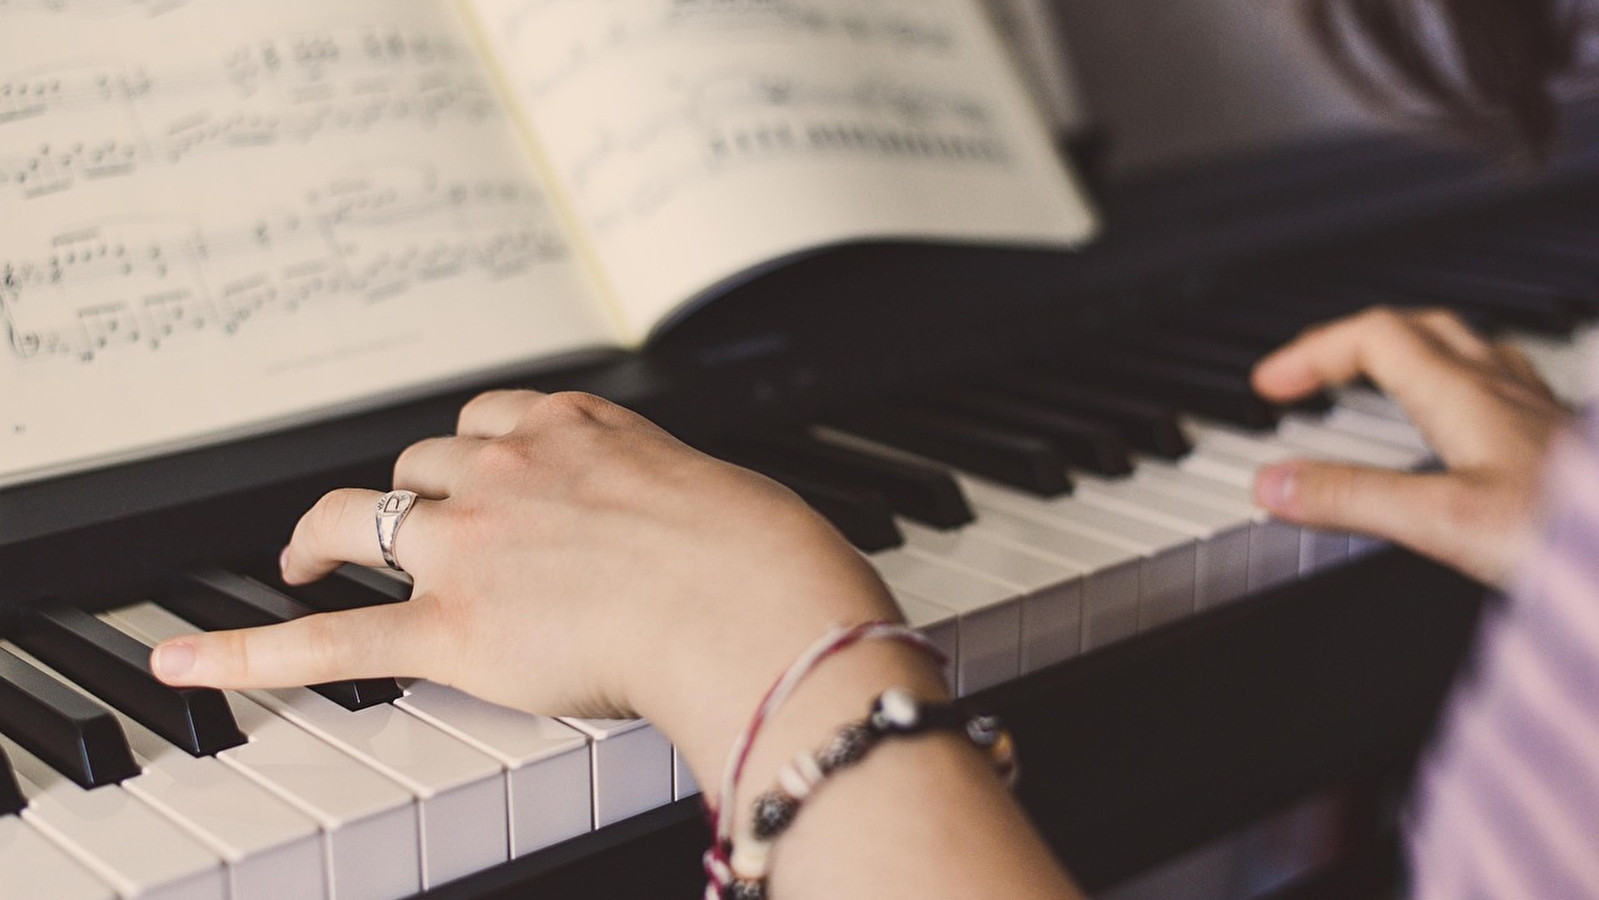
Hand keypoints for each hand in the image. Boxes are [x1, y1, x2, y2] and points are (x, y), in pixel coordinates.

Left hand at [151, 390, 916, 790]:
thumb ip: (682, 504)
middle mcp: (513, 469)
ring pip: (366, 516)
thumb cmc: (764, 554)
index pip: (494, 417)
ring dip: (329, 534)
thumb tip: (708, 530)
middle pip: (422, 461)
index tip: (467, 463)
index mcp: (580, 431)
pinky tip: (191, 662)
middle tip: (385, 519)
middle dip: (403, 489)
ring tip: (304, 557)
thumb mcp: (726, 493)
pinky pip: (333, 638)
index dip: (470, 445)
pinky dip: (250, 652)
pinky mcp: (454, 626)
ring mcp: (474, 543)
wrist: (754, 602)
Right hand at [1250, 306, 1570, 586]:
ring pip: (1465, 350)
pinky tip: (1466, 424)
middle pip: (1417, 329)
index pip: (1372, 336)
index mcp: (1465, 393)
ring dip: (1409, 354)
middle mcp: (1504, 388)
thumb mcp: (1444, 522)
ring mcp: (1539, 411)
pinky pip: (1501, 386)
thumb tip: (1274, 485)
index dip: (1313, 351)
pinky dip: (1457, 387)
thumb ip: (1353, 498)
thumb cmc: (1572, 535)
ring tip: (1378, 381)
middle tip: (1312, 372)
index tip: (1270, 383)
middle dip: (1352, 342)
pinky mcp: (1563, 443)